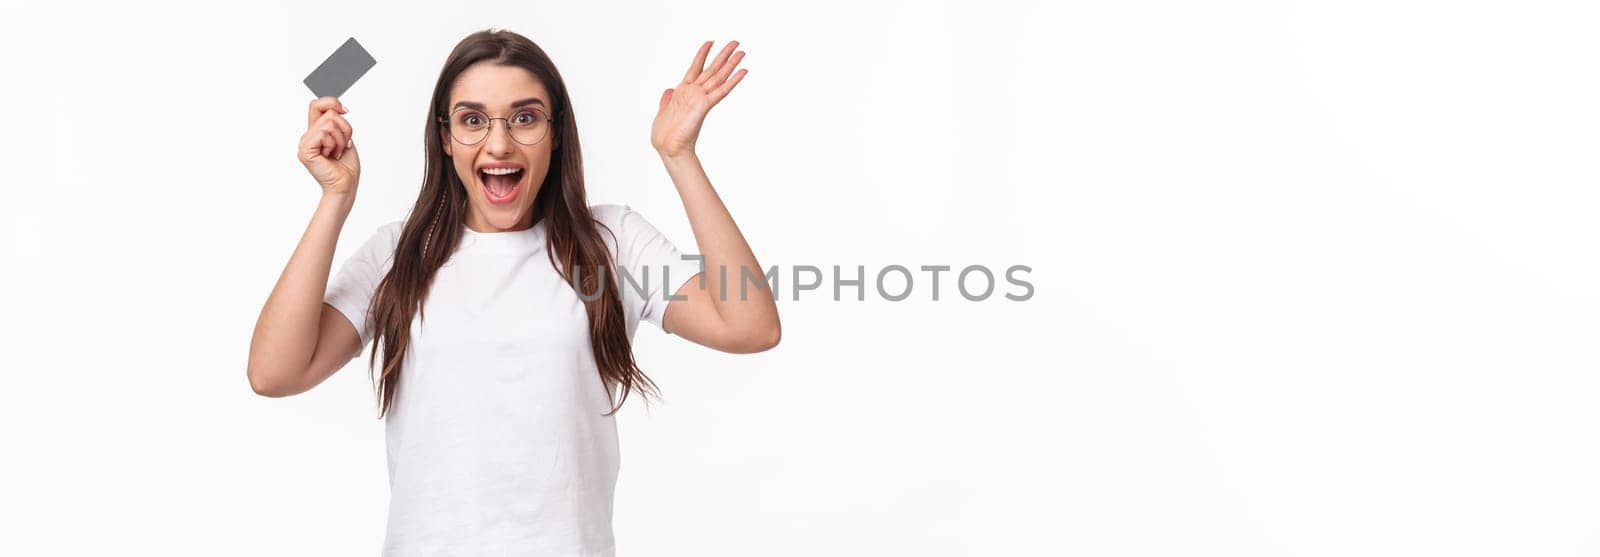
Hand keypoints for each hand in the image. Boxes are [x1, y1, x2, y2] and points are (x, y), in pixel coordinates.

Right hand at [297, 96, 360, 197]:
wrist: (345, 185)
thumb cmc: (346, 167)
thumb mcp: (344, 137)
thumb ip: (337, 122)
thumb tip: (338, 107)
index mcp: (316, 132)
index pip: (317, 105)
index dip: (332, 102)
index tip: (345, 110)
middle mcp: (308, 136)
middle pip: (328, 112)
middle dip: (345, 128)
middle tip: (343, 145)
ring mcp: (305, 143)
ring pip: (329, 122)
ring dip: (341, 139)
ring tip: (337, 152)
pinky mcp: (306, 150)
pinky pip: (323, 133)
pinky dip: (334, 144)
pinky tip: (331, 155)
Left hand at [652, 40, 747, 158]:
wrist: (668, 148)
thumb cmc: (665, 135)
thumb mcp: (663, 111)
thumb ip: (667, 99)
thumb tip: (668, 89)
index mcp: (683, 92)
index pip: (695, 68)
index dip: (702, 54)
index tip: (710, 42)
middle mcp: (695, 92)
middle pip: (712, 69)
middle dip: (723, 56)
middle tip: (736, 43)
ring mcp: (701, 98)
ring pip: (719, 77)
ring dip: (731, 64)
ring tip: (742, 52)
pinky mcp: (705, 105)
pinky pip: (721, 90)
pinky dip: (732, 81)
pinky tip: (742, 71)